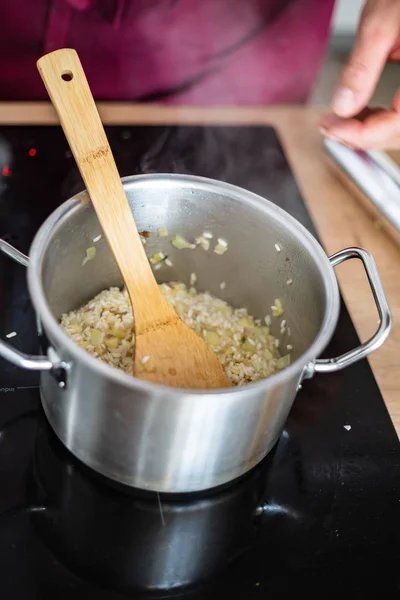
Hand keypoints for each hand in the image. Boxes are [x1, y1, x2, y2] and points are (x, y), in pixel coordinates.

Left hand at [319, 0, 399, 149]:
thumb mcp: (380, 24)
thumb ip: (361, 68)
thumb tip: (342, 107)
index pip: (396, 124)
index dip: (361, 134)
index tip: (331, 128)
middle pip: (398, 131)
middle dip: (361, 136)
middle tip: (328, 128)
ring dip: (370, 131)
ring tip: (338, 123)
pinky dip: (381, 119)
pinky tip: (359, 113)